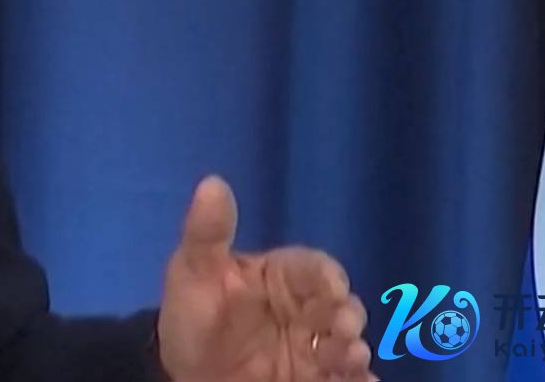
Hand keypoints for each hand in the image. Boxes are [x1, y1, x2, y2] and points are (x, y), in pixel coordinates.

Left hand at [157, 176, 374, 381]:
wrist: (185, 374)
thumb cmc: (192, 315)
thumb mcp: (193, 272)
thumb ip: (207, 233)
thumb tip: (212, 182)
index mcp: (282, 277)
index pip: (313, 269)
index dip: (327, 276)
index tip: (332, 287)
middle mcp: (306, 310)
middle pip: (341, 307)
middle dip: (348, 316)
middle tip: (344, 329)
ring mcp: (314, 348)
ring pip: (347, 345)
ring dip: (354, 351)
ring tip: (348, 358)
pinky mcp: (316, 379)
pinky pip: (345, 380)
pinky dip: (358, 381)